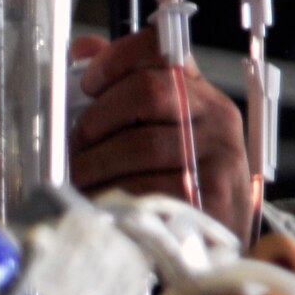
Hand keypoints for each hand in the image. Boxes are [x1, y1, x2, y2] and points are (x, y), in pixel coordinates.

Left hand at [70, 29, 250, 241]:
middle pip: (148, 92)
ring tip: (79, 178)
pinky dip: (112, 195)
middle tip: (77, 143)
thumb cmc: (178, 183)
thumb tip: (82, 50)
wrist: (217, 245)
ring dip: (96, 163)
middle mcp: (215, 118)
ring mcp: (217, 158)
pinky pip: (148, 188)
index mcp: (199, 94)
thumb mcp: (159, 134)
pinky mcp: (209, 199)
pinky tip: (98, 201)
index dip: (118, 57)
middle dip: (99, 117)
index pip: (163, 50)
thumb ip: (123, 91)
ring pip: (142, 144)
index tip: (89, 82)